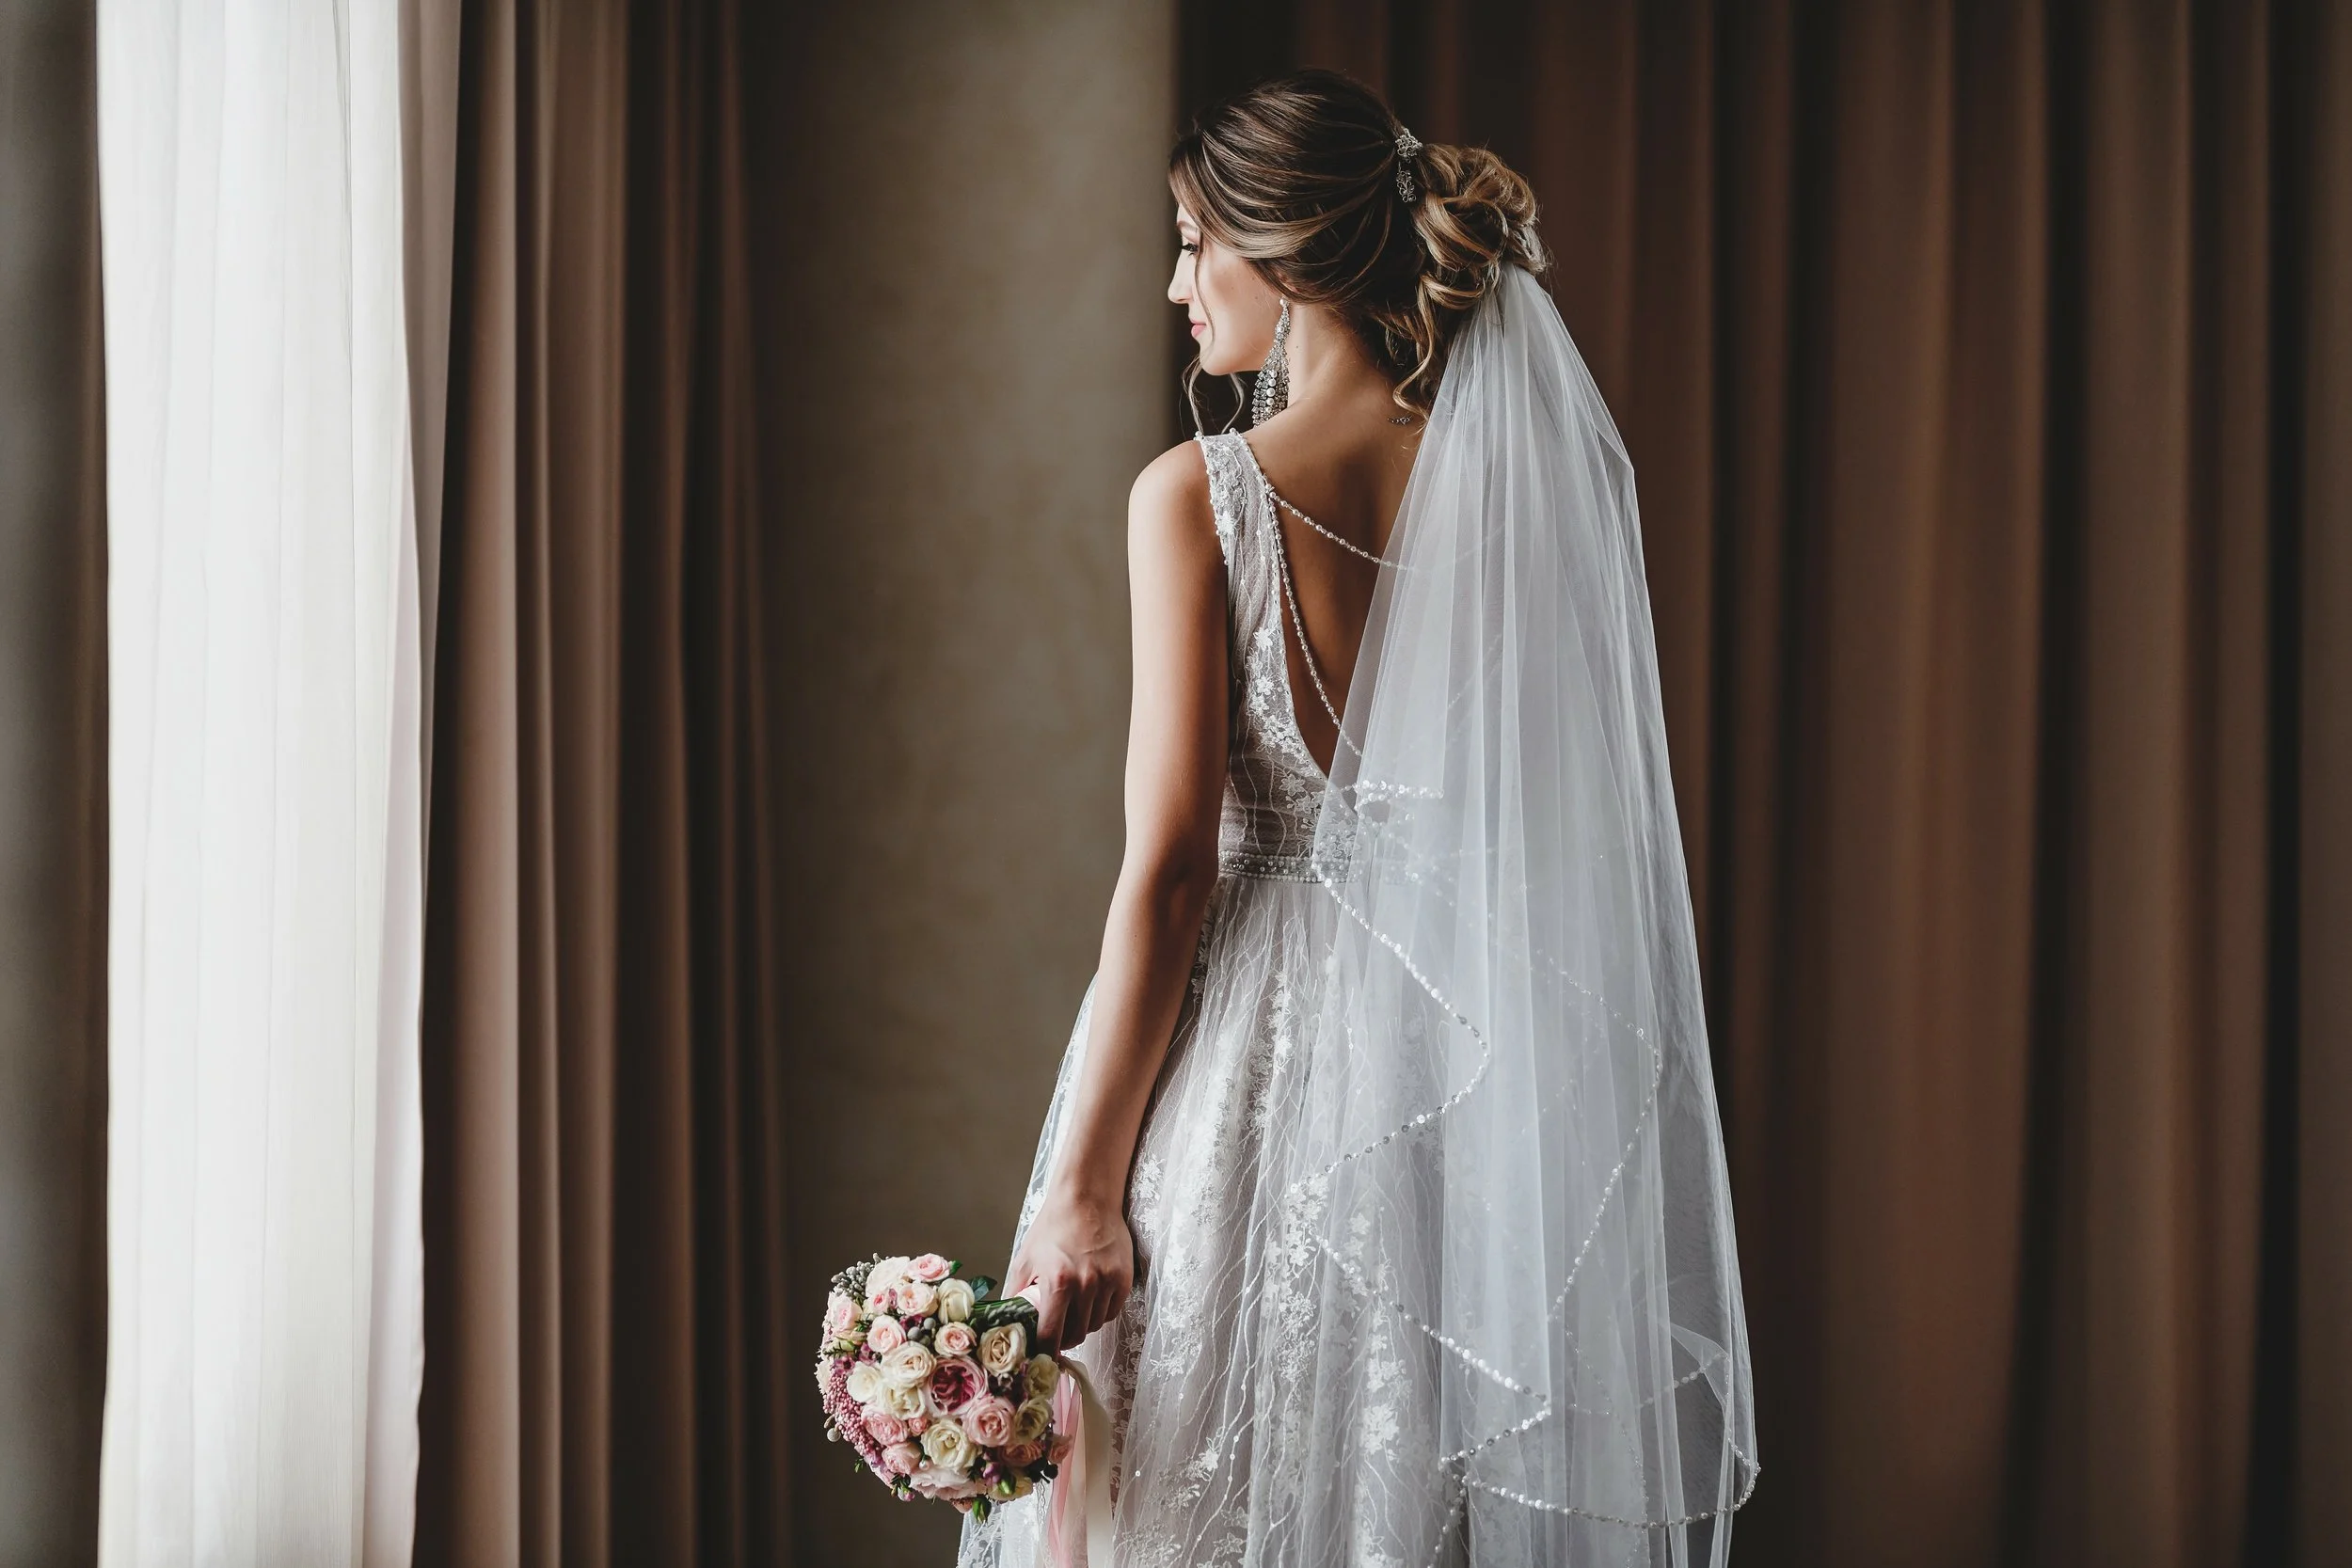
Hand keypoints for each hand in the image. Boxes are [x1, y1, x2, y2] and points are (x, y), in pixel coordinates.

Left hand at [1007, 1185, 1133, 1352]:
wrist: (1087, 1199)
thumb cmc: (1052, 1228)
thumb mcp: (1025, 1259)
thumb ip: (1015, 1294)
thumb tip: (1005, 1322)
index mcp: (1058, 1282)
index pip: (1051, 1335)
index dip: (1045, 1351)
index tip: (1041, 1356)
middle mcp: (1086, 1285)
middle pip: (1076, 1334)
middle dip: (1064, 1338)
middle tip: (1056, 1332)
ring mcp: (1108, 1282)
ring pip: (1095, 1324)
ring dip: (1083, 1324)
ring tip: (1072, 1311)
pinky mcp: (1124, 1279)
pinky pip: (1112, 1311)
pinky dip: (1100, 1312)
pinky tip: (1090, 1300)